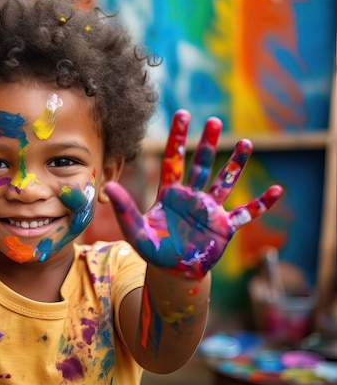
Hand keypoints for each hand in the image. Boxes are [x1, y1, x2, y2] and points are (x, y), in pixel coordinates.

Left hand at [104, 109, 282, 277]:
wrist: (173, 271)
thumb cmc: (153, 250)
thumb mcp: (135, 230)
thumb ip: (124, 208)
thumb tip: (107, 186)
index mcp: (170, 194)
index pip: (174, 160)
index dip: (178, 138)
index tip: (182, 113)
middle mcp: (192, 197)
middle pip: (201, 165)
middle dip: (207, 143)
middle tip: (214, 120)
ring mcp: (210, 210)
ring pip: (225, 182)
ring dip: (235, 165)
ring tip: (246, 143)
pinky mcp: (225, 227)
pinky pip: (246, 213)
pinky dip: (261, 204)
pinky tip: (277, 190)